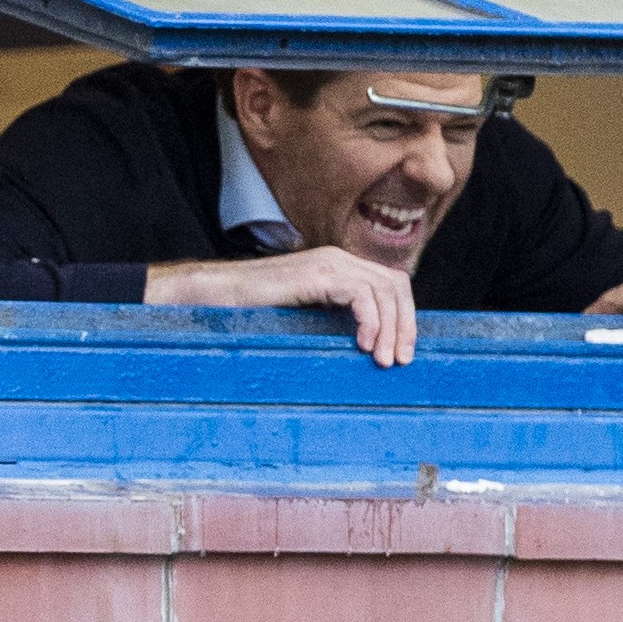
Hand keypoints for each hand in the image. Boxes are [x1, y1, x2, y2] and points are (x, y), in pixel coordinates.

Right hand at [145, 245, 420, 366]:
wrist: (217, 296)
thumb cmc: (255, 313)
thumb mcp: (306, 317)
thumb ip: (333, 321)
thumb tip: (367, 349)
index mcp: (340, 268)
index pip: (391, 285)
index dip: (405, 318)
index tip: (402, 353)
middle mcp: (339, 259)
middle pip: (395, 285)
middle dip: (405, 325)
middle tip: (400, 361)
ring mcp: (328, 263)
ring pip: (383, 290)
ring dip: (390, 328)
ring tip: (383, 360)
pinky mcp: (316, 274)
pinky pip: (360, 294)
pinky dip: (370, 320)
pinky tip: (363, 344)